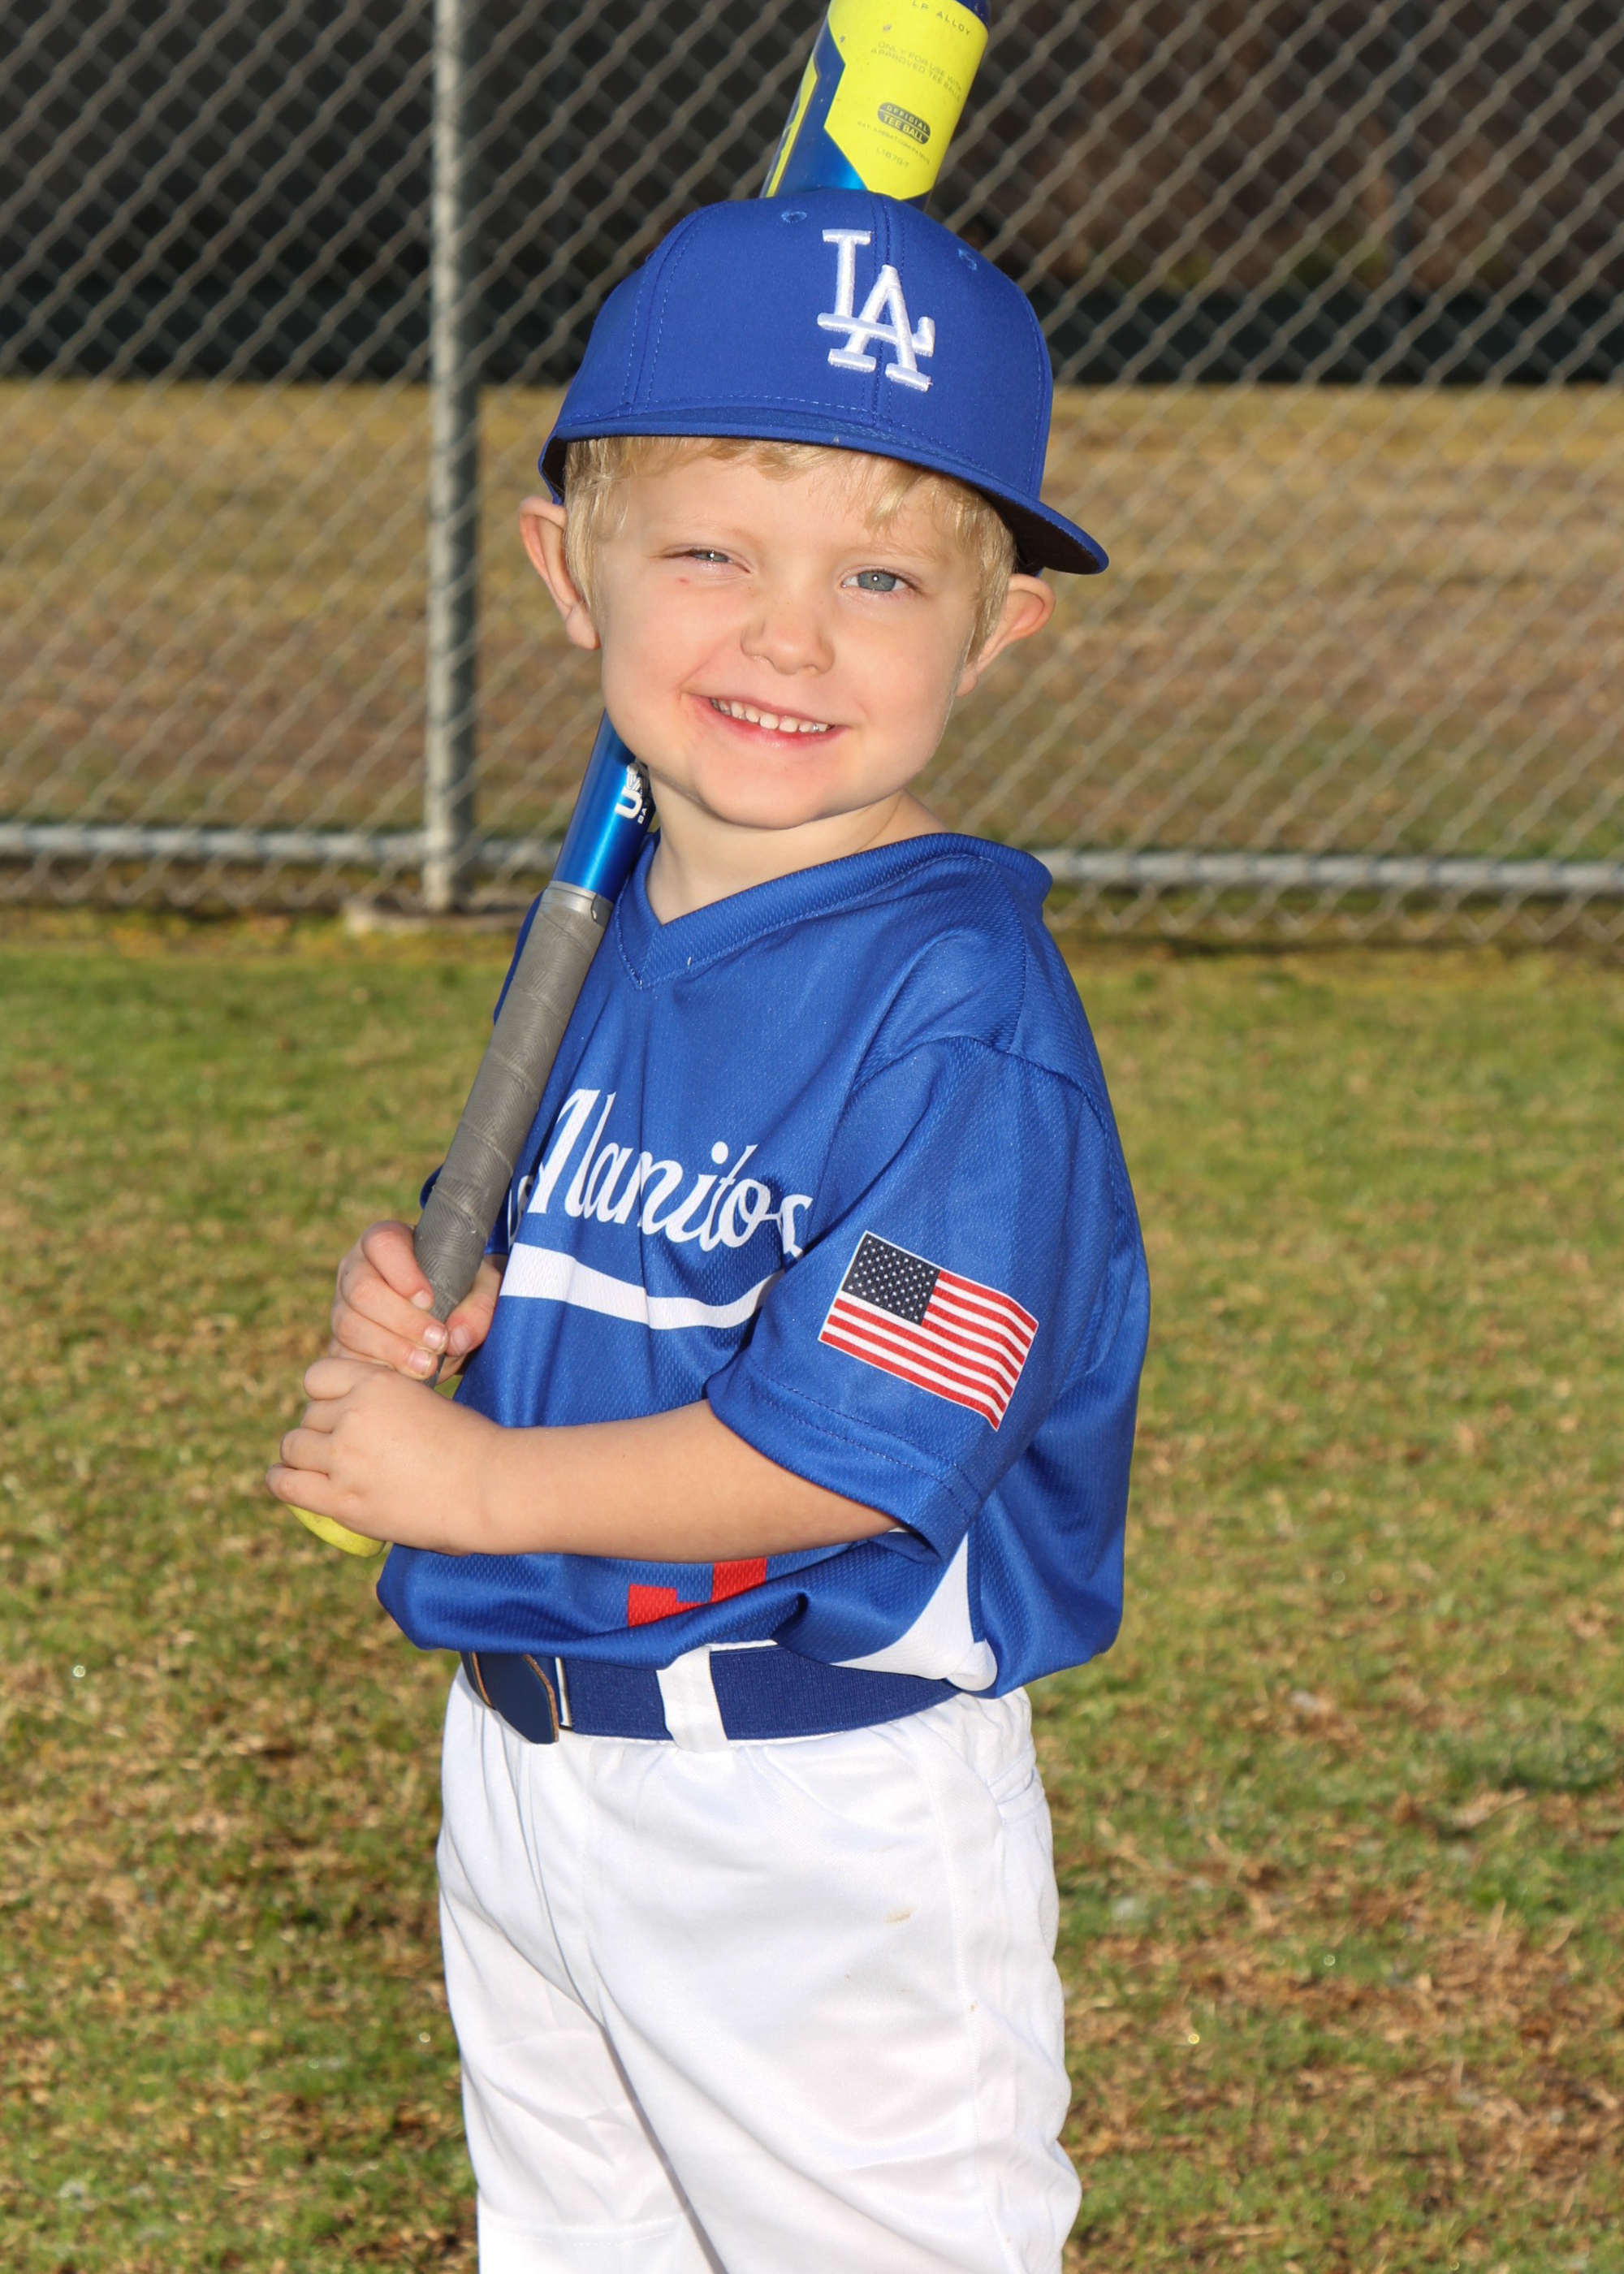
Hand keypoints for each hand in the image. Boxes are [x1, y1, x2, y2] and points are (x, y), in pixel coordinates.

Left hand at [266, 1356, 499, 1552]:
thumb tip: (361, 1417)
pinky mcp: (341, 1498)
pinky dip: (283, 1481)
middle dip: (321, 1430)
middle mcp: (353, 1414)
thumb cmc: (471, 1446)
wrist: (489, 1486)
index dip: (326, 1395)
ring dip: (304, 1457)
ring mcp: (343, 1456)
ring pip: (293, 1446)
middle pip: (307, 1415)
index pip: (317, 1376)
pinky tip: (292, 1482)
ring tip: (322, 1468)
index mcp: (377, 1382)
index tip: (340, 1412)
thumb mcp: (424, 1402)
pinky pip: (286, 1483)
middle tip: (344, 1450)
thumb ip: (386, 1406)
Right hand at [331, 1220, 502, 1377]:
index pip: (383, 1243)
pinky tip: (407, 1376)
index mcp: (386, 1241)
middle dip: (402, 1320)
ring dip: (391, 1349)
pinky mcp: (340, 1342)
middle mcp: (356, 1269)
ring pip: (350, 1326)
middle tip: (438, 1341)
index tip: (429, 1300)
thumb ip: (480, 1307)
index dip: (403, 1273)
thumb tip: (456, 1339)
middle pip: (362, 1290)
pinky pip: (345, 1357)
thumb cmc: (463, 1291)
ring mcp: (343, 1307)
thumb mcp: (484, 1289)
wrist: (449, 1321)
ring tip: (427, 1364)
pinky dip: (377, 1368)